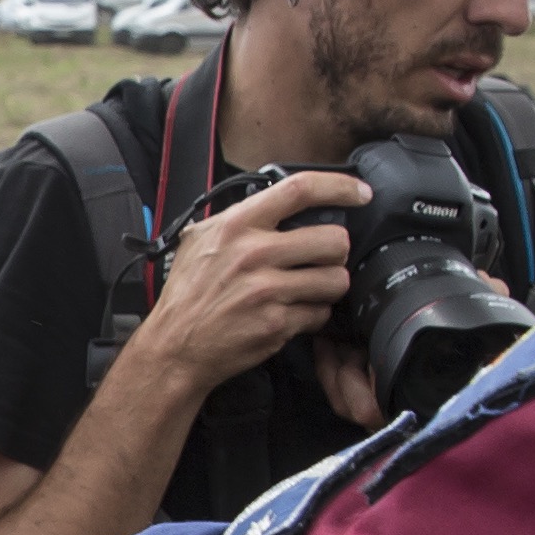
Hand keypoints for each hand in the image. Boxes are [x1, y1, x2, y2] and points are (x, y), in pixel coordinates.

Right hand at [124, 169, 368, 398]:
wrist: (174, 348)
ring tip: (309, 290)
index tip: (359, 193)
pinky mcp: (277, 323)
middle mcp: (254, 254)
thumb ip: (238, 219)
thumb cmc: (187, 296)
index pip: (300, 189)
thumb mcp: (200, 242)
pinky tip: (291, 314)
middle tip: (323, 260)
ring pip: (336, 279)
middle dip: (336, 252)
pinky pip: (320, 313)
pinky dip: (312, 315)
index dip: (340, 187)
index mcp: (237, 226)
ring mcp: (267, 291)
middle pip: (334, 239)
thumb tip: (276, 202)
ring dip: (329, 286)